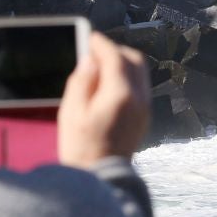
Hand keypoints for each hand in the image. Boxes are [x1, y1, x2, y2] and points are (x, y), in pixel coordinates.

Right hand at [57, 32, 150, 166]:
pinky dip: (127, 77)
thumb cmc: (82, 148)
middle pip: (134, 60)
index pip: (115, 57)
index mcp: (120, 95)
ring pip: (140, 72)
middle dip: (115, 51)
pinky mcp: (143, 117)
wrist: (102, 178)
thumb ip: (82, 82)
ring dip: (122, 63)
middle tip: (94, 51)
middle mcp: (138, 99)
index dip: (101, 44)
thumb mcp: (72, 112)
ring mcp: (144, 109)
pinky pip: (140, 86)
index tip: (90, 37)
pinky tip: (108, 84)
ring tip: (99, 67)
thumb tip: (91, 61)